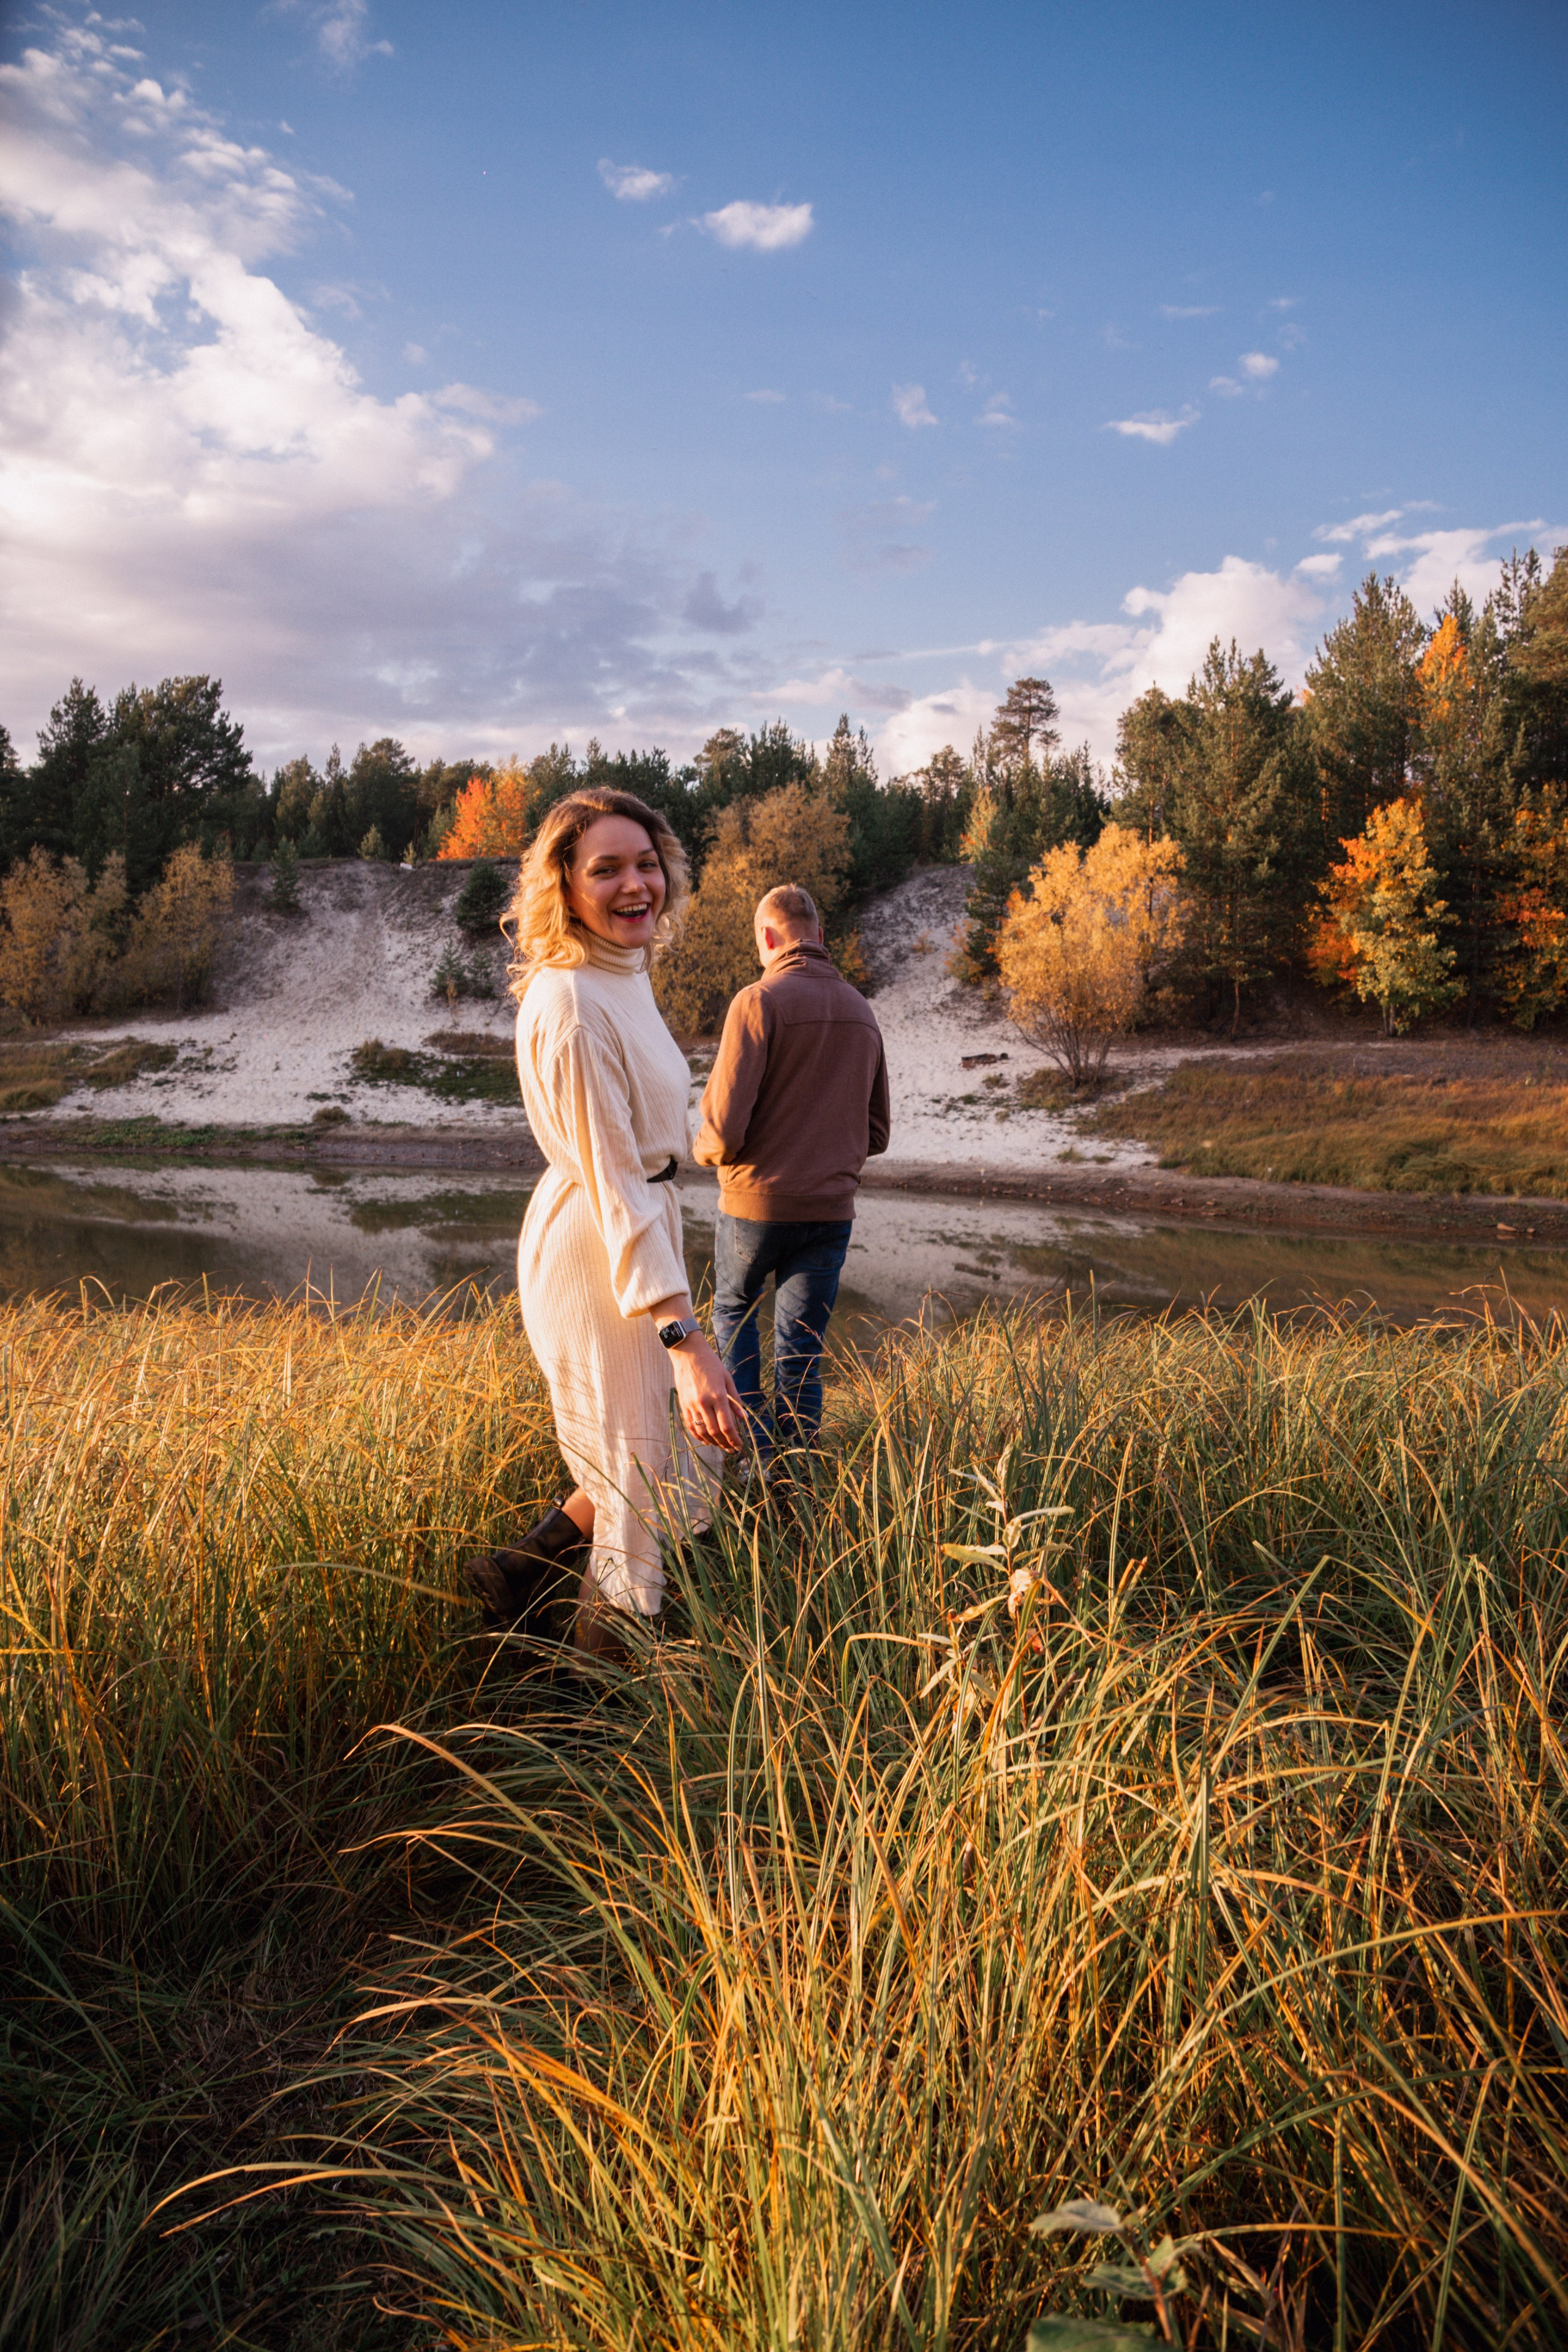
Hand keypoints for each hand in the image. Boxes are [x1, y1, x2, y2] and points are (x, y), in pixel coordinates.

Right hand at [670, 1333, 745, 1453]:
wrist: (688, 1354)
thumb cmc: (711, 1364)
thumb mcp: (727, 1379)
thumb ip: (735, 1400)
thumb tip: (743, 1419)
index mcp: (717, 1395)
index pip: (726, 1425)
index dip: (734, 1438)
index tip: (739, 1445)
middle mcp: (703, 1403)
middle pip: (714, 1432)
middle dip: (725, 1443)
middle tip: (732, 1450)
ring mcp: (691, 1405)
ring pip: (702, 1431)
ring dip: (712, 1442)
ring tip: (721, 1446)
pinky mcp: (683, 1405)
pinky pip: (691, 1425)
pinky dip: (698, 1436)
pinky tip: (706, 1440)